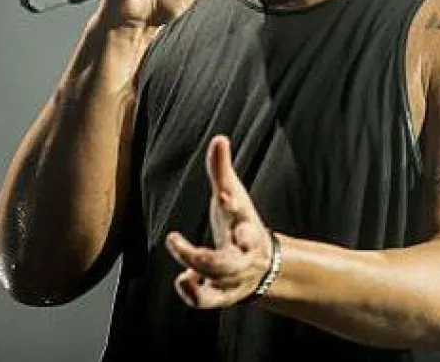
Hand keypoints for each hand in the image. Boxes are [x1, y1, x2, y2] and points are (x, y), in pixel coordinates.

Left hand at [165, 135, 274, 308]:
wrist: (264, 265)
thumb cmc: (240, 223)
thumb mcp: (233, 196)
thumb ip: (222, 171)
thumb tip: (218, 138)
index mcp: (247, 227)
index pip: (242, 215)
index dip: (232, 204)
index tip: (221, 194)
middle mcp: (242, 256)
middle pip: (227, 261)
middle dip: (204, 256)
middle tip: (175, 242)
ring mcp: (232, 278)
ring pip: (216, 283)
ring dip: (194, 271)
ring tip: (175, 250)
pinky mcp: (221, 294)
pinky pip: (206, 301)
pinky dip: (192, 293)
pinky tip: (183, 277)